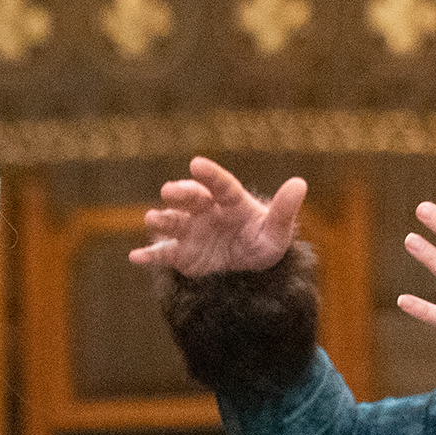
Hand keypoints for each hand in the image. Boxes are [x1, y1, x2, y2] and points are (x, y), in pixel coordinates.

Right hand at [128, 157, 306, 277]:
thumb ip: (285, 210)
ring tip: (152, 218)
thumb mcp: (277, 231)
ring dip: (162, 219)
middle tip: (170, 192)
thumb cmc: (263, 243)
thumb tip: (300, 183)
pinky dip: (148, 255)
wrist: (248, 269)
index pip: (220, 184)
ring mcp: (190, 231)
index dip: (209, 174)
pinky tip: (135, 257)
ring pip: (173, 222)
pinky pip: (163, 254)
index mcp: (230, 201)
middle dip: (180, 193)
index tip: (197, 164)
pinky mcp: (181, 253)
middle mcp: (206, 211)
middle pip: (191, 198)